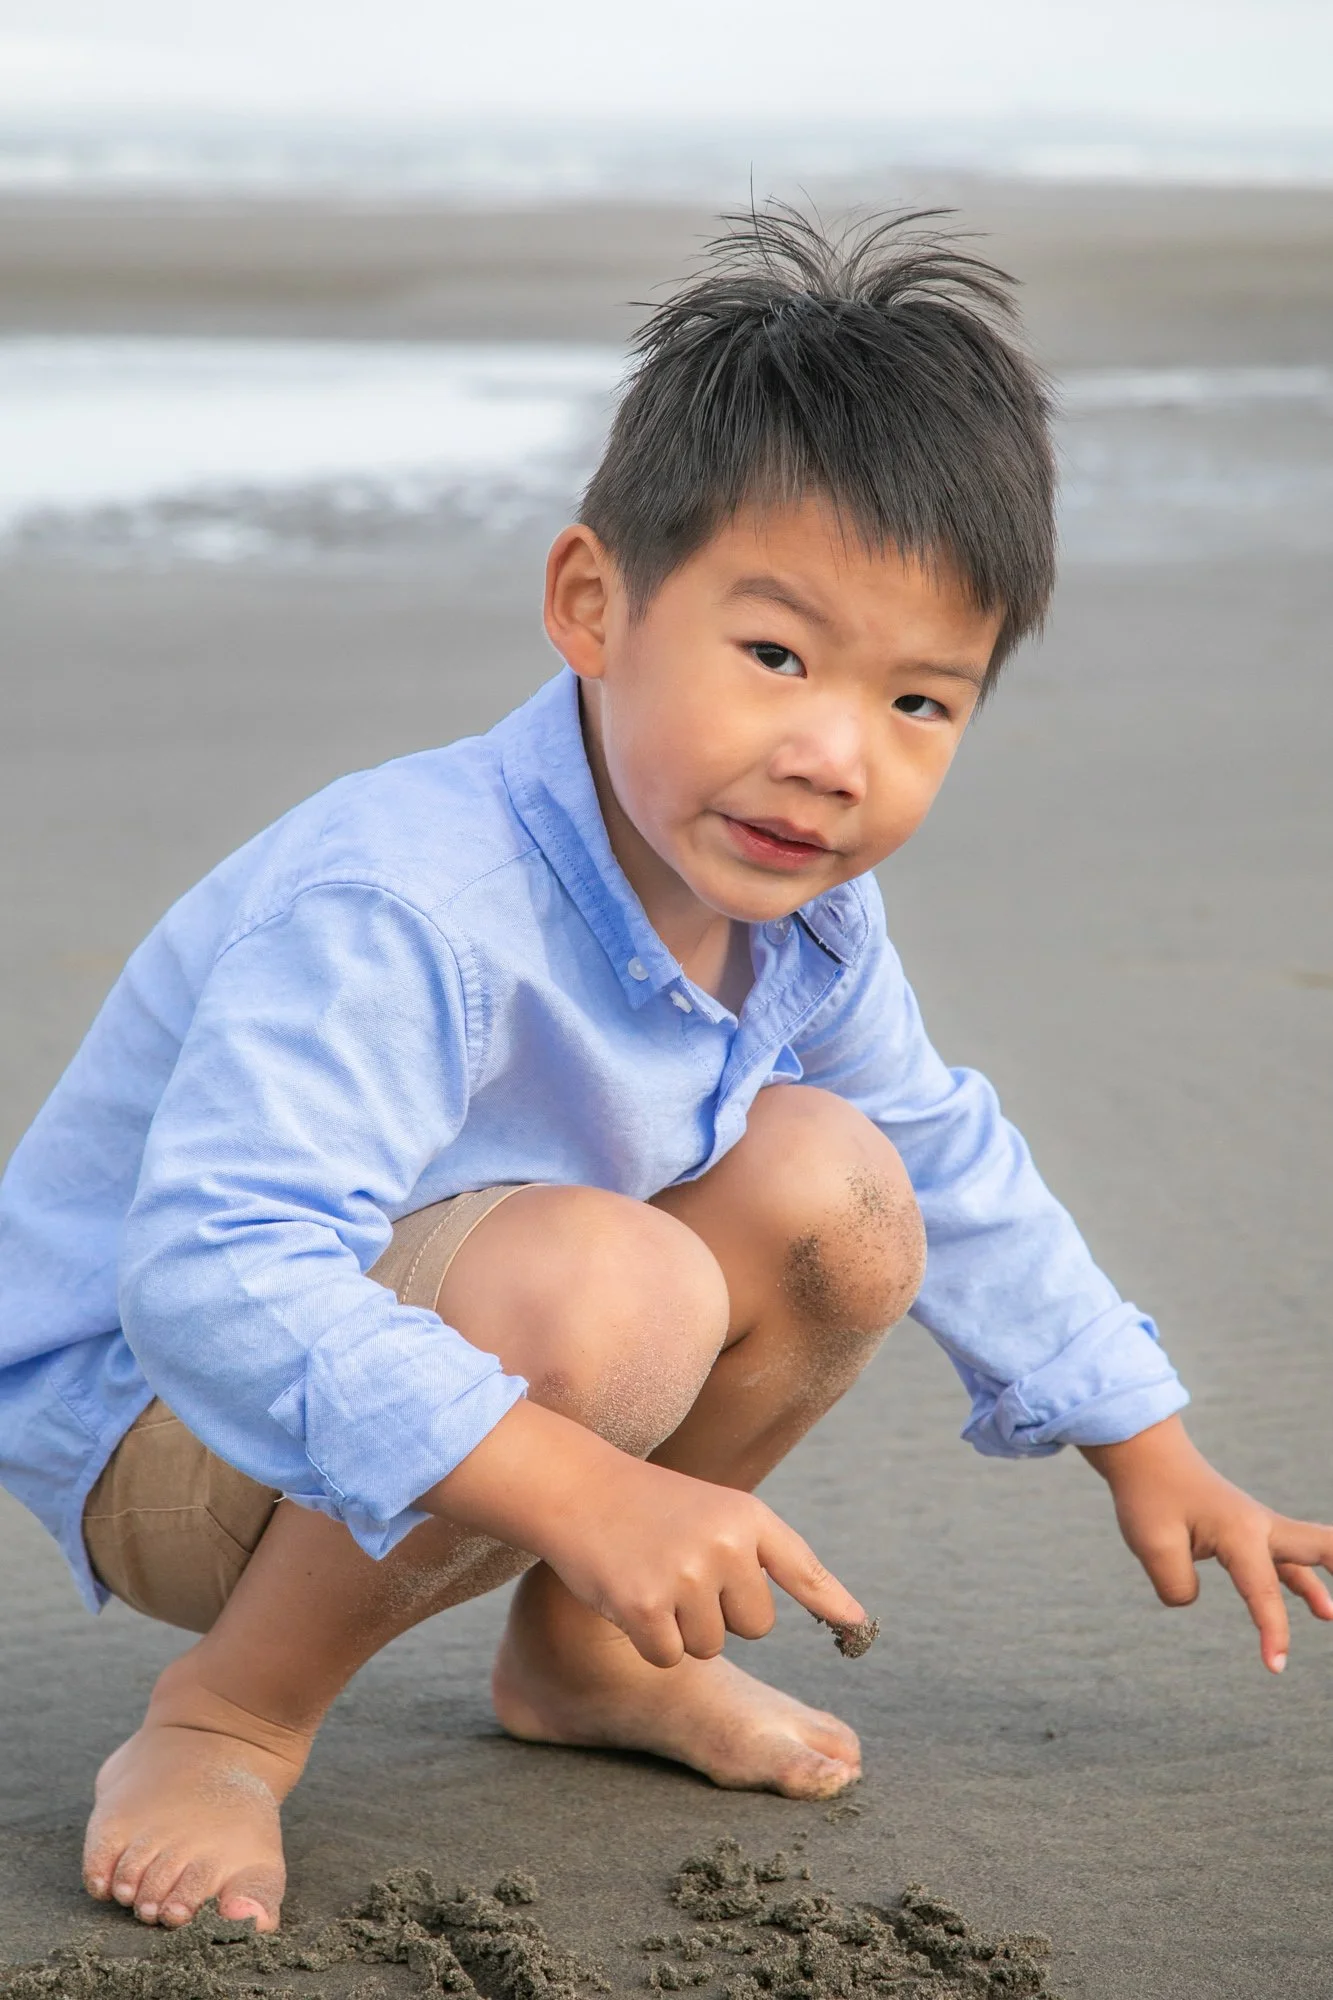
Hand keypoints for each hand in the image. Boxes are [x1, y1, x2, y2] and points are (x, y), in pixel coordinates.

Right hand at [421, 1400, 864, 1666]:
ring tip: (652, 1577)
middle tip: (680, 1573)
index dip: (832, 1602)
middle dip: (721, 1615)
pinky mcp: (646, 1607)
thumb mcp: (712, 1510)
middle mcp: (725, 1545)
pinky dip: (650, 1642)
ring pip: (710, 1647)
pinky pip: (670, 1658)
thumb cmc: (649, 1506)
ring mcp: (686, 1577)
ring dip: (681, 1628)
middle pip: (755, 1627)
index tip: (858, 1627)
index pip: (801, 1567)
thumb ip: (756, 1553)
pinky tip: (629, 1600)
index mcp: (747, 1516)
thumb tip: (828, 1605)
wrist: (576, 1488)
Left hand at [1081, 1414, 1332, 1672]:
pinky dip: (1306, 1581)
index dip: (1273, 1631)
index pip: (1263, 1589)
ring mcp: (1257, 1526)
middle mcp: (1259, 1526)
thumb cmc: (1148, 1493)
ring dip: (1329, 1581)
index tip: (1276, 1668)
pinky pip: (1288, 1560)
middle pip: (1322, 1546)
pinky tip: (1319, 1606)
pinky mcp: (1247, 1530)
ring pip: (1311, 1552)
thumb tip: (1190, 1598)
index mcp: (1239, 1531)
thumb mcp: (1151, 1544)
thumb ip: (1176, 1584)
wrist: (1142, 1452)